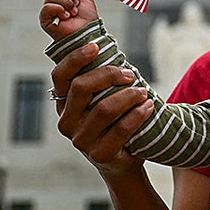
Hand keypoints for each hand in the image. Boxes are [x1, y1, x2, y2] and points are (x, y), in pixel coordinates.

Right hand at [39, 0, 98, 39]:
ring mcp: (49, 11)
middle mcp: (54, 3)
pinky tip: (66, 17)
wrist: (87, 34)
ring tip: (73, 13)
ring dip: (66, 3)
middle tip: (77, 4)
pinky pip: (47, 7)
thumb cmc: (87, 21)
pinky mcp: (45, 19)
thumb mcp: (87, 1)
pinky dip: (59, 9)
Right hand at [51, 41, 151, 179]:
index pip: (60, 76)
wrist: (122, 163)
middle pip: (81, 87)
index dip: (75, 58)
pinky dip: (138, 115)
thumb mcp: (102, 100)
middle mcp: (66, 122)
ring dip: (129, 95)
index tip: (95, 46)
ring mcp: (81, 140)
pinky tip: (149, 107)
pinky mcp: (99, 154)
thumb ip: (100, 81)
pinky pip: (121, 129)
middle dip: (109, 74)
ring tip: (144, 92)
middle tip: (130, 75)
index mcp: (63, 104)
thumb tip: (108, 47)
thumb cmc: (113, 123)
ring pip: (104, 108)